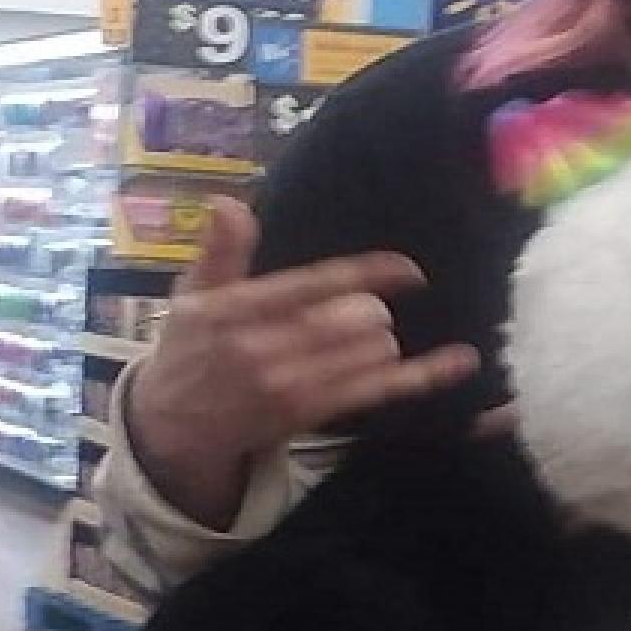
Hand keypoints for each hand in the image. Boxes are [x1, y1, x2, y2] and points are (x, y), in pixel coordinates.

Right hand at [123, 200, 473, 528]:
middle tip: (366, 311)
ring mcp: (289, 387)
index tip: (408, 269)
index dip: (367, 274)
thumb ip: (218, 252)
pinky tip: (459, 363)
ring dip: (382, 341)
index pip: (314, 285)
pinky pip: (374, 393)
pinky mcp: (307, 416)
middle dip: (372, 311)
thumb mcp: (192, 294)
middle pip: (350, 321)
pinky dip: (420, 377)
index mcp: (238, 310)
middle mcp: (265, 350)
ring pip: (367, 355)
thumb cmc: (190, 350)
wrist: (171, 427)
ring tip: (370, 339)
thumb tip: (227, 203)